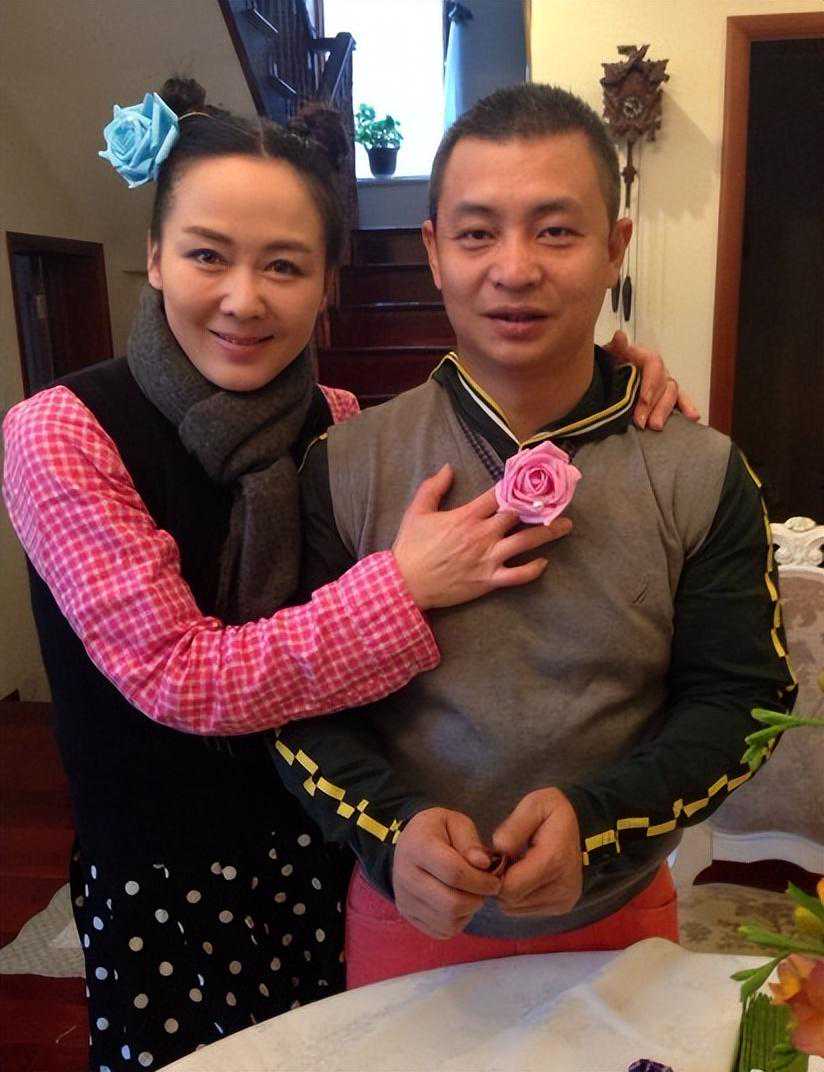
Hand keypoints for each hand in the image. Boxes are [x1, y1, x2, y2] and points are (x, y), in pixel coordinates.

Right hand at [392, 808, 500, 938]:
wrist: (410, 844)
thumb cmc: (438, 831)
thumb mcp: (456, 823)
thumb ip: (471, 842)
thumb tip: (485, 865)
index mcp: (417, 846)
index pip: (454, 873)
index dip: (481, 880)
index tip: (495, 879)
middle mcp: (405, 875)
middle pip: (451, 904)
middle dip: (477, 898)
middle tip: (486, 888)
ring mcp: (404, 899)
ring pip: (448, 921)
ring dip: (469, 911)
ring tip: (472, 893)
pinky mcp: (408, 915)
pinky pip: (442, 930)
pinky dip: (459, 920)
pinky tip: (460, 902)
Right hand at [393, 465, 571, 609]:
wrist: (406, 584)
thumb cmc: (411, 547)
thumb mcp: (417, 511)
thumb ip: (434, 487)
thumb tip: (449, 467)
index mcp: (466, 516)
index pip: (499, 493)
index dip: (518, 482)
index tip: (533, 474)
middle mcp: (482, 535)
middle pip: (520, 514)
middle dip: (541, 504)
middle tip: (560, 497)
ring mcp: (488, 559)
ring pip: (526, 542)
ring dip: (549, 533)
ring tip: (566, 525)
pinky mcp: (489, 580)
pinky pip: (519, 575)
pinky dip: (534, 569)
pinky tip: (543, 562)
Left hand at [492, 788, 582, 917]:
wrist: (580, 827)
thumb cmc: (551, 813)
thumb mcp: (533, 804)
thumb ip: (513, 827)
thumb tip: (500, 852)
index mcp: (555, 860)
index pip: (510, 887)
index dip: (495, 873)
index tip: (497, 856)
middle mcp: (563, 887)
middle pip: (511, 900)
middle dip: (500, 881)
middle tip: (505, 860)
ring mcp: (564, 900)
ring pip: (515, 908)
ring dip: (509, 889)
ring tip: (516, 866)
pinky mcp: (562, 907)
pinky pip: (525, 910)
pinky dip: (519, 896)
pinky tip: (525, 876)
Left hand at [603, 330, 700, 430]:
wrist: (609, 374)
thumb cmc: (610, 365)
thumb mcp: (609, 354)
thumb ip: (615, 347)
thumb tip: (620, 336)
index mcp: (645, 357)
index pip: (654, 365)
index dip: (651, 382)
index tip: (644, 400)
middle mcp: (658, 370)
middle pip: (663, 384)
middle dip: (654, 405)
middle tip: (642, 423)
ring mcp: (665, 383)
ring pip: (671, 395)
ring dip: (665, 411)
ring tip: (656, 426)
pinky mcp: (668, 396)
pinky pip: (681, 400)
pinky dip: (688, 407)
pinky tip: (693, 417)